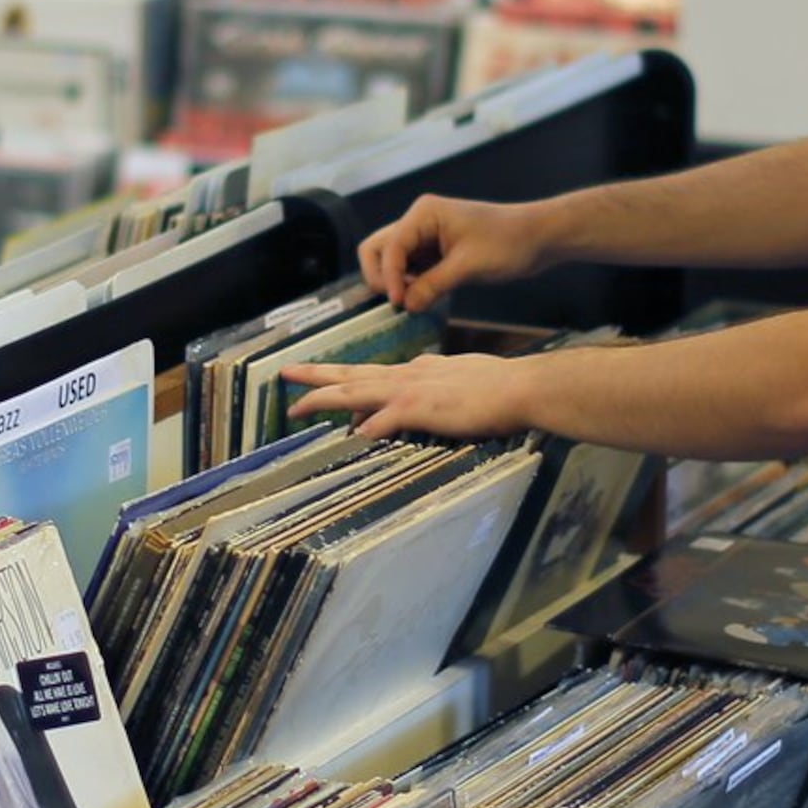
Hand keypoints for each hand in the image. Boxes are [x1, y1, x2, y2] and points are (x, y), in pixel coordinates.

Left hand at [286, 353, 538, 442]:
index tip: (324, 383)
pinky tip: (350, 437)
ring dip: (324, 397)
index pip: (373, 375)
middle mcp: (409, 375)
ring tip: (297, 405)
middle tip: (286, 373)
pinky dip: (366, 428)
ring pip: (356, 392)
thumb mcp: (461, 378)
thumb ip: (436, 383)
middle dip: (317, 375)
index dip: (346, 380)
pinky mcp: (421, 408)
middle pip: (352, 375)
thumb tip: (417, 390)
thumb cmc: (501, 387)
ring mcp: (412, 390)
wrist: (521, 387)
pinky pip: (384, 420)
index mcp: (419, 370)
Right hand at [358, 195, 551, 310]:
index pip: (390, 246)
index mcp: (424, 214)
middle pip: (378, 249)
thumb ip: (433, 285)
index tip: (398, 304)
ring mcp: (425, 237)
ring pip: (391, 260)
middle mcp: (419, 222)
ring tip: (410, 304)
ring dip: (394, 282)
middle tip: (396, 302)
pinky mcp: (435, 253)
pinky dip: (409, 285)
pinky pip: (410, 270)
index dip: (388, 276)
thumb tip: (405, 306)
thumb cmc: (508, 242)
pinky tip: (422, 300)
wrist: (538, 238)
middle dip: (381, 276)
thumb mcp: (469, 266)